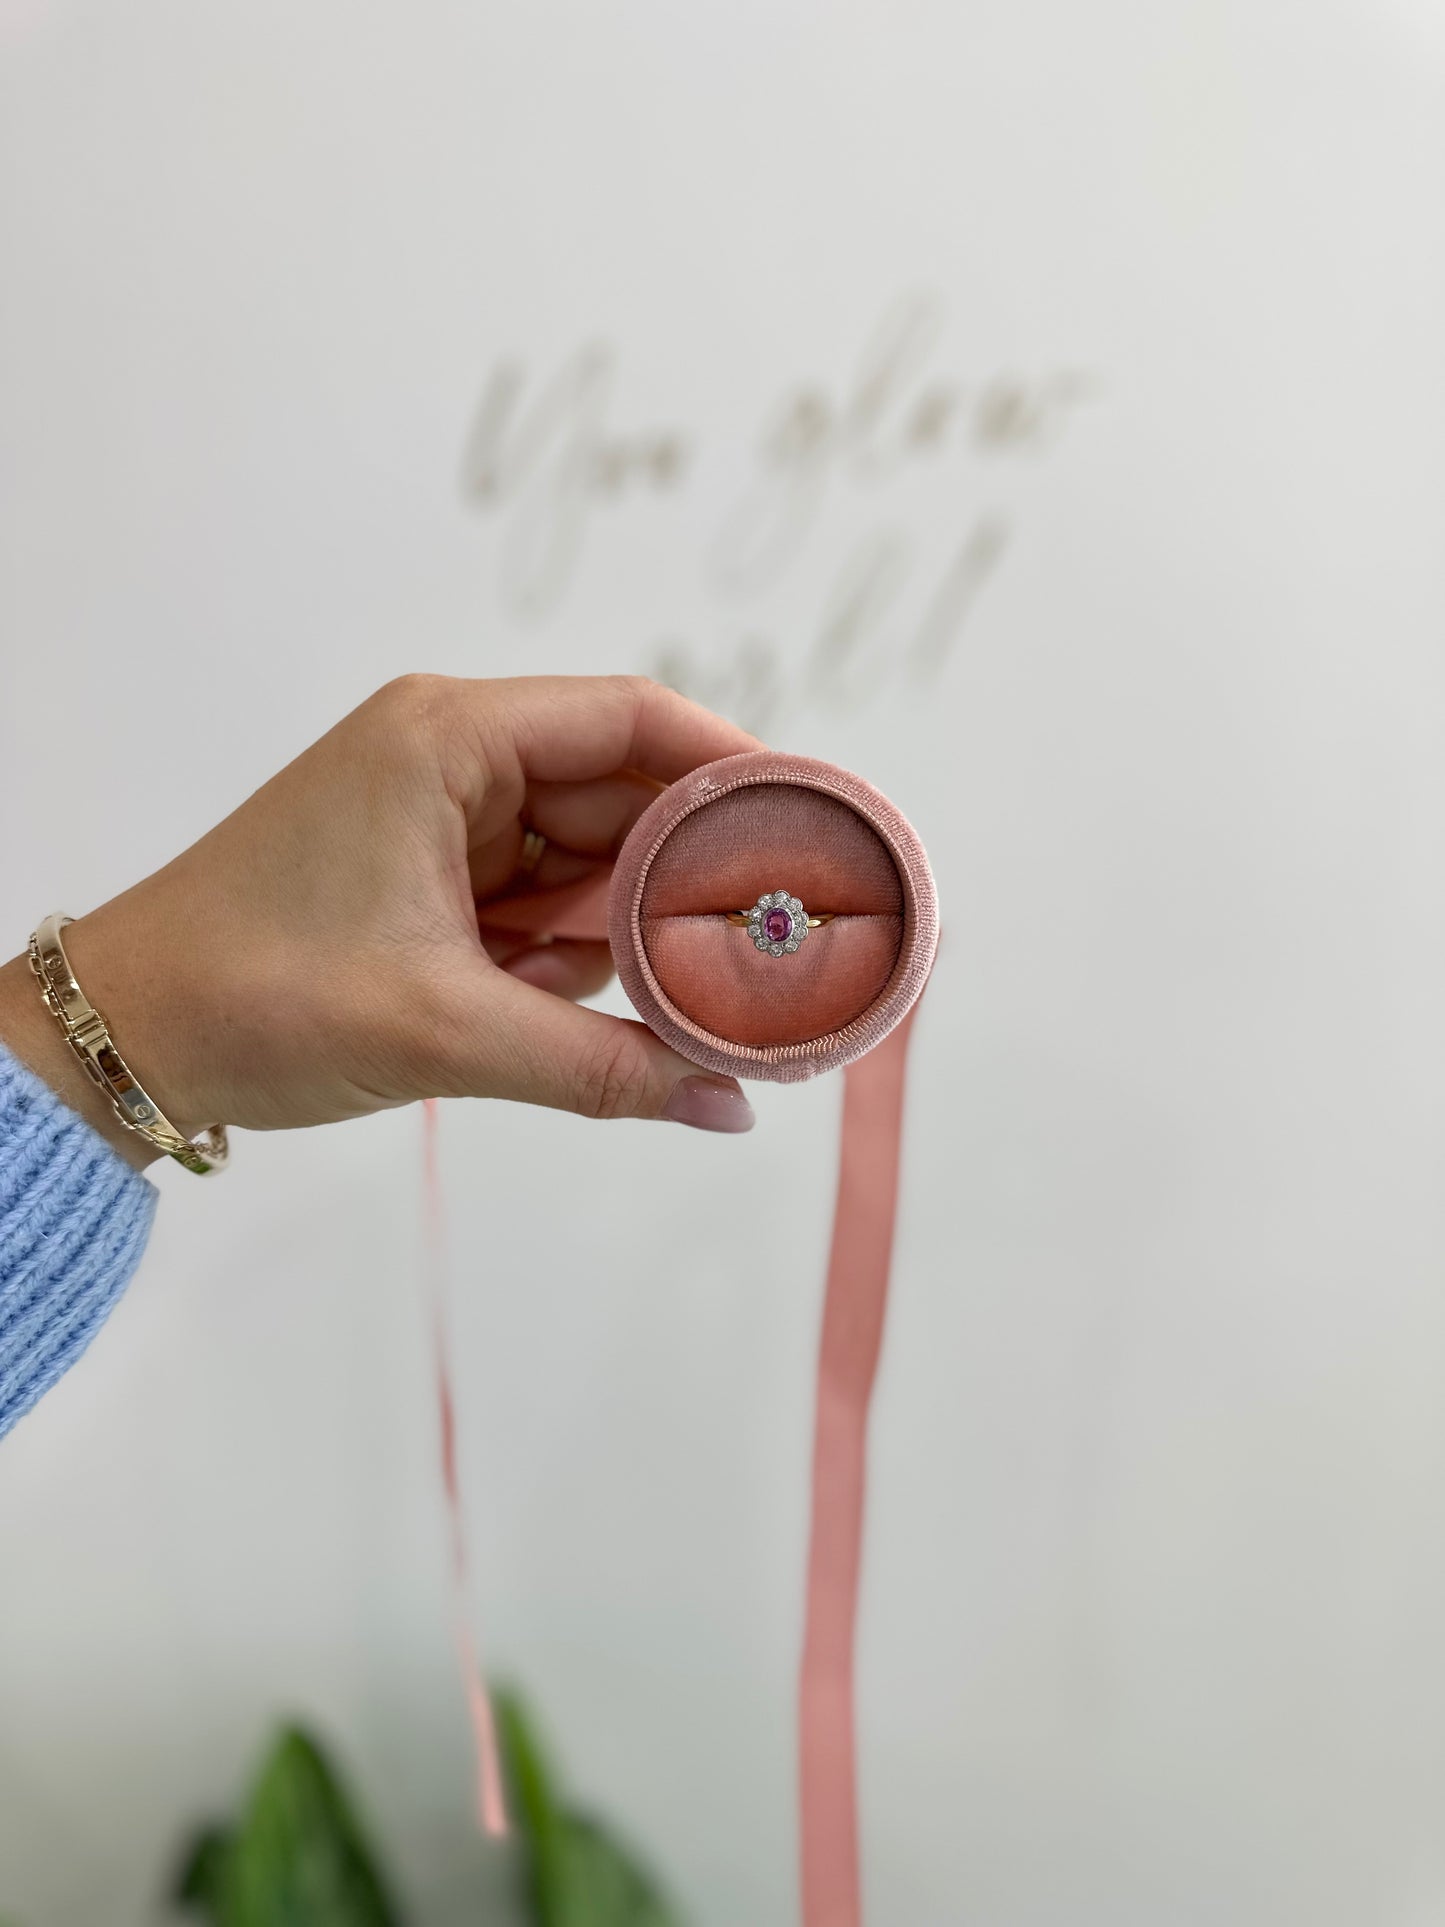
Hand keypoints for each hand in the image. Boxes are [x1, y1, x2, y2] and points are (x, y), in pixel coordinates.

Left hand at [0, 675, 761, 1168]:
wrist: (126, 1038)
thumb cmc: (256, 994)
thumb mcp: (444, 1030)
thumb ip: (600, 1066)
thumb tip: (730, 1105)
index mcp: (449, 739)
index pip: (629, 720)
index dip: (734, 766)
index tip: (819, 821)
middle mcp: (455, 760)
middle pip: (621, 795)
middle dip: (694, 871)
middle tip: (787, 932)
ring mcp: (443, 822)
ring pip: (588, 859)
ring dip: (633, 928)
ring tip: (699, 986)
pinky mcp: (433, 881)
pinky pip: (544, 905)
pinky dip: (577, 956)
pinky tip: (596, 1006)